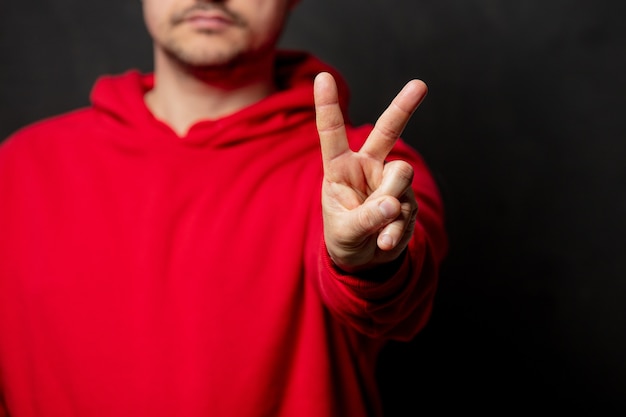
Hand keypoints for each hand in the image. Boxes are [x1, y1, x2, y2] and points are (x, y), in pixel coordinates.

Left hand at [314, 72, 427, 272]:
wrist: (365, 258)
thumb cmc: (345, 237)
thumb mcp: (344, 232)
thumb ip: (365, 218)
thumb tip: (393, 204)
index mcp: (340, 168)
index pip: (332, 134)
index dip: (327, 105)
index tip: (323, 76)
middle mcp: (367, 167)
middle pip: (387, 132)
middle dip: (403, 107)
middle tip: (420, 85)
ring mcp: (390, 181)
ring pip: (401, 177)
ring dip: (390, 207)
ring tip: (376, 232)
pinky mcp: (408, 198)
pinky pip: (409, 208)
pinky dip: (397, 230)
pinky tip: (385, 240)